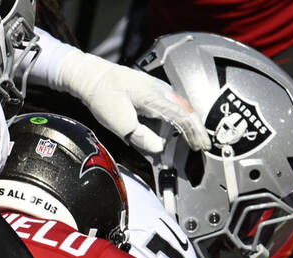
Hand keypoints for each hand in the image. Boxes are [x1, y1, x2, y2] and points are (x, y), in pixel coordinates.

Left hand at [55, 49, 209, 153]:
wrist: (91, 76)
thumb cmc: (104, 96)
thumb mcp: (120, 123)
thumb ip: (141, 137)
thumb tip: (159, 147)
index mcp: (156, 98)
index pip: (183, 117)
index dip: (194, 133)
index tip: (200, 146)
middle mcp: (161, 91)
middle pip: (187, 111)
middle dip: (195, 129)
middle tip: (201, 145)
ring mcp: (157, 88)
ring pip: (181, 107)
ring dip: (187, 124)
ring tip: (192, 139)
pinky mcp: (151, 89)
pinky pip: (171, 104)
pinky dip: (177, 117)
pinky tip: (176, 126)